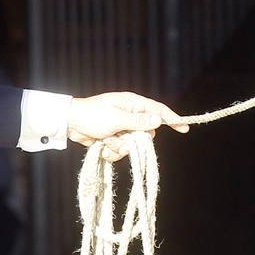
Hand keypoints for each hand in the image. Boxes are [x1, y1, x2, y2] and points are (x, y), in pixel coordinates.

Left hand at [66, 92, 188, 152]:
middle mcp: (130, 115)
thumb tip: (159, 121)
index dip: (172, 119)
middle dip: (136, 140)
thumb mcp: (117, 119)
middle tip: (123, 138)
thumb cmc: (93, 115)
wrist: (70, 123)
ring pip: (133, 144)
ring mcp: (121, 127)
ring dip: (120, 147)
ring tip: (107, 141)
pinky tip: (102, 145)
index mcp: (133, 104)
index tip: (185, 127)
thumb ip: (139, 121)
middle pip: (146, 132)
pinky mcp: (113, 138)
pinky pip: (121, 150)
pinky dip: (112, 151)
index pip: (158, 111)